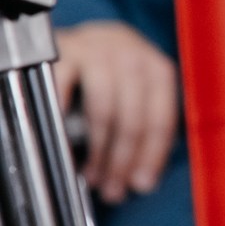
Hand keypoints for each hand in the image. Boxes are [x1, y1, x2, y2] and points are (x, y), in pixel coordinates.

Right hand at [54, 21, 176, 202]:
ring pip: (103, 107)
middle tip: (113, 186)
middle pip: (134, 116)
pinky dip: (63, 115)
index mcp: (158, 68)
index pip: (162, 118)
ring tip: (92, 173)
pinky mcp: (65, 49)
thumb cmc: (109, 74)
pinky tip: (62, 139)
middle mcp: (132, 54)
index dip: (152, 156)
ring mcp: (98, 49)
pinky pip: (65, 87)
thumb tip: (140, 179)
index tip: (142, 184)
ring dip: (97, 148)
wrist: (78, 38)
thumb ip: (142, 128)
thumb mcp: (134, 94)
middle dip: (122, 159)